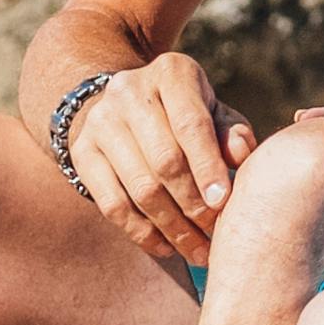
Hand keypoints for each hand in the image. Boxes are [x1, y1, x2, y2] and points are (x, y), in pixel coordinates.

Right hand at [62, 55, 251, 265]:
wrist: (124, 104)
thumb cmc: (185, 114)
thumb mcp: (212, 112)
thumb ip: (230, 132)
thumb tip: (241, 156)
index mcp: (171, 73)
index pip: (192, 124)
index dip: (209, 167)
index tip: (225, 203)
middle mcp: (129, 91)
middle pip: (165, 160)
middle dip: (194, 204)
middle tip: (215, 232)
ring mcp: (100, 122)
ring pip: (140, 187)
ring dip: (172, 227)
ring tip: (198, 251)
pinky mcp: (82, 152)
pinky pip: (112, 204)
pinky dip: (142, 233)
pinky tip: (166, 248)